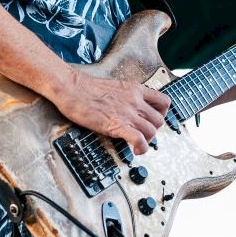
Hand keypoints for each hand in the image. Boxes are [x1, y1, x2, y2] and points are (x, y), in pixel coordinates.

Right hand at [50, 70, 171, 154]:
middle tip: (144, 133)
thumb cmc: (86, 87)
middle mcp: (135, 101)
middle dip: (154, 129)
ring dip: (147, 140)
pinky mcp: (117, 125)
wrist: (72, 88)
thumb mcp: (115, 86)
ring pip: (152, 131)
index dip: (162, 114)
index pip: (163, 101)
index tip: (154, 119)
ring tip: (139, 143)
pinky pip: (139, 139)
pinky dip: (141, 148)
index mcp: (135, 89)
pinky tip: (136, 150)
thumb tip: (128, 105)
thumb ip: (126, 95)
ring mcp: (128, 113)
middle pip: (159, 120)